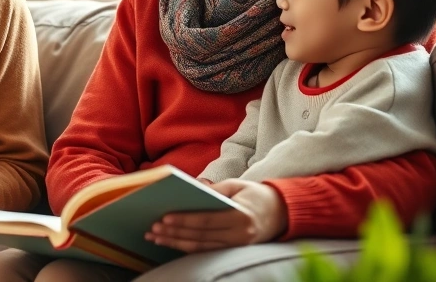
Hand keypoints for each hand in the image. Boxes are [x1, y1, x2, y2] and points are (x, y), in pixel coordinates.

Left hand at [144, 179, 287, 252]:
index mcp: (240, 215)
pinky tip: (171, 243)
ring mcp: (238, 246)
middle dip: (174, 234)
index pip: (207, 220)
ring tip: (155, 237)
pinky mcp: (234, 251)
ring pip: (201, 247)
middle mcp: (240, 234)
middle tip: (152, 229)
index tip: (164, 218)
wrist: (283, 212)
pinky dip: (187, 247)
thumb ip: (215, 189)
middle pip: (200, 237)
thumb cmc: (256, 194)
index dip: (184, 221)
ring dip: (175, 243)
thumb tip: (189, 189)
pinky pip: (207, 251)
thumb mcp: (238, 185)